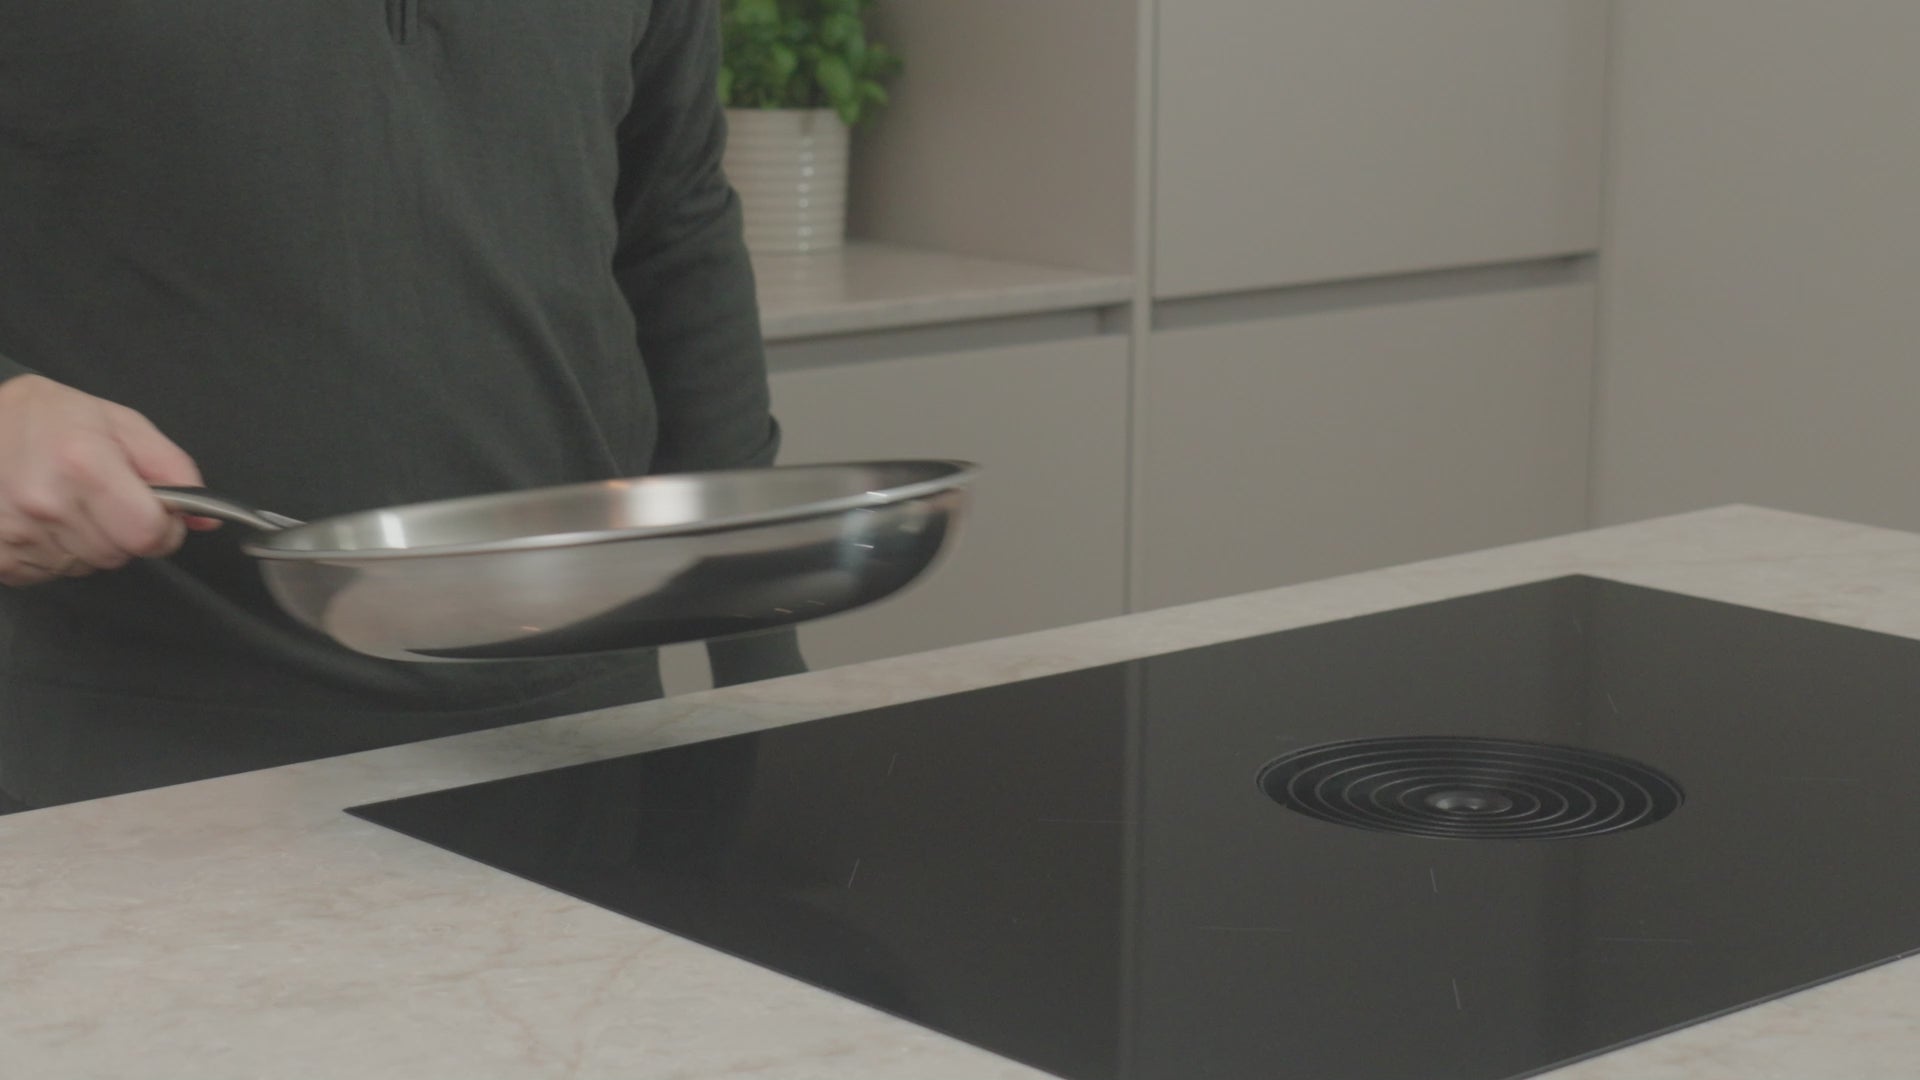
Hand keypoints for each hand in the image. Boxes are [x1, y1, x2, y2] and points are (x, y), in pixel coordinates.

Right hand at [0, 375, 209, 586]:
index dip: (164, 527)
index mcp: (84, 465)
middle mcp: (47, 503)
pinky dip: (54, 551)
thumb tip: (206, 516)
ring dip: (88, 541)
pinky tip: (41, 518)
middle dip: (124, 531)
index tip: (157, 511)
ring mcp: (17, 533)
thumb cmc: (44, 417)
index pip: (149, 534)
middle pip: (119, 553)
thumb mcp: (119, 423)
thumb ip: (172, 468)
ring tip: (64, 500)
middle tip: (99, 496)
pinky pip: (49, 573)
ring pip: (86, 565)